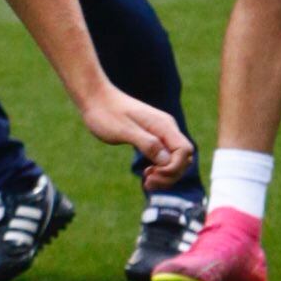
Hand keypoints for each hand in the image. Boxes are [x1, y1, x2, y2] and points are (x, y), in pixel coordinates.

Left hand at [79, 85, 194, 188]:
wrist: (96, 98)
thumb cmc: (106, 114)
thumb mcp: (123, 131)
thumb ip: (146, 144)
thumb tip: (166, 160)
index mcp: (163, 125)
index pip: (184, 151)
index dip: (173, 168)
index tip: (152, 174)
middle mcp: (166, 128)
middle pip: (184, 158)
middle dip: (170, 175)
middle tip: (147, 182)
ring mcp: (161, 132)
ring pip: (175, 159)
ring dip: (166, 174)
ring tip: (147, 180)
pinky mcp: (153, 137)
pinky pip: (165, 156)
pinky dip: (160, 168)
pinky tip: (147, 173)